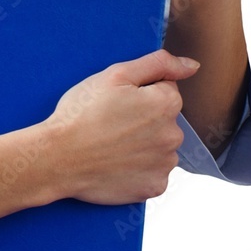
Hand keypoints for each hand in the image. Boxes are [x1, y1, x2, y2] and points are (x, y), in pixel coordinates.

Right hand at [41, 50, 198, 204]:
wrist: (58, 157)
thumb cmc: (82, 112)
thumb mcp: (116, 75)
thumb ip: (159, 63)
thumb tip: (192, 66)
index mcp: (166, 104)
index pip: (166, 89)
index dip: (140, 91)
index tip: (118, 100)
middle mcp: (174, 135)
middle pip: (165, 118)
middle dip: (145, 117)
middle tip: (111, 121)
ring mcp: (165, 165)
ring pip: (160, 145)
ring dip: (143, 143)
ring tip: (112, 143)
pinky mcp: (154, 187)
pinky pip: (153, 171)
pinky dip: (139, 167)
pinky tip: (117, 162)